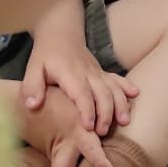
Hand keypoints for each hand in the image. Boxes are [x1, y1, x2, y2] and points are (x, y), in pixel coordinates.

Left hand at [21, 33, 137, 136]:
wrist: (60, 34)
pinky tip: (136, 94)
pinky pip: (118, 79)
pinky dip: (127, 86)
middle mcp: (88, 73)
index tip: (88, 127)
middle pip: (102, 93)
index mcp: (70, 74)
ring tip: (124, 121)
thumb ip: (32, 87)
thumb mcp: (32, 69)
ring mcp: (98, 72)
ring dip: (120, 104)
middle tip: (102, 132)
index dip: (86, 110)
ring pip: (113, 88)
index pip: (81, 93)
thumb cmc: (45, 56)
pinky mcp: (103, 72)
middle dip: (105, 113)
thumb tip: (32, 105)